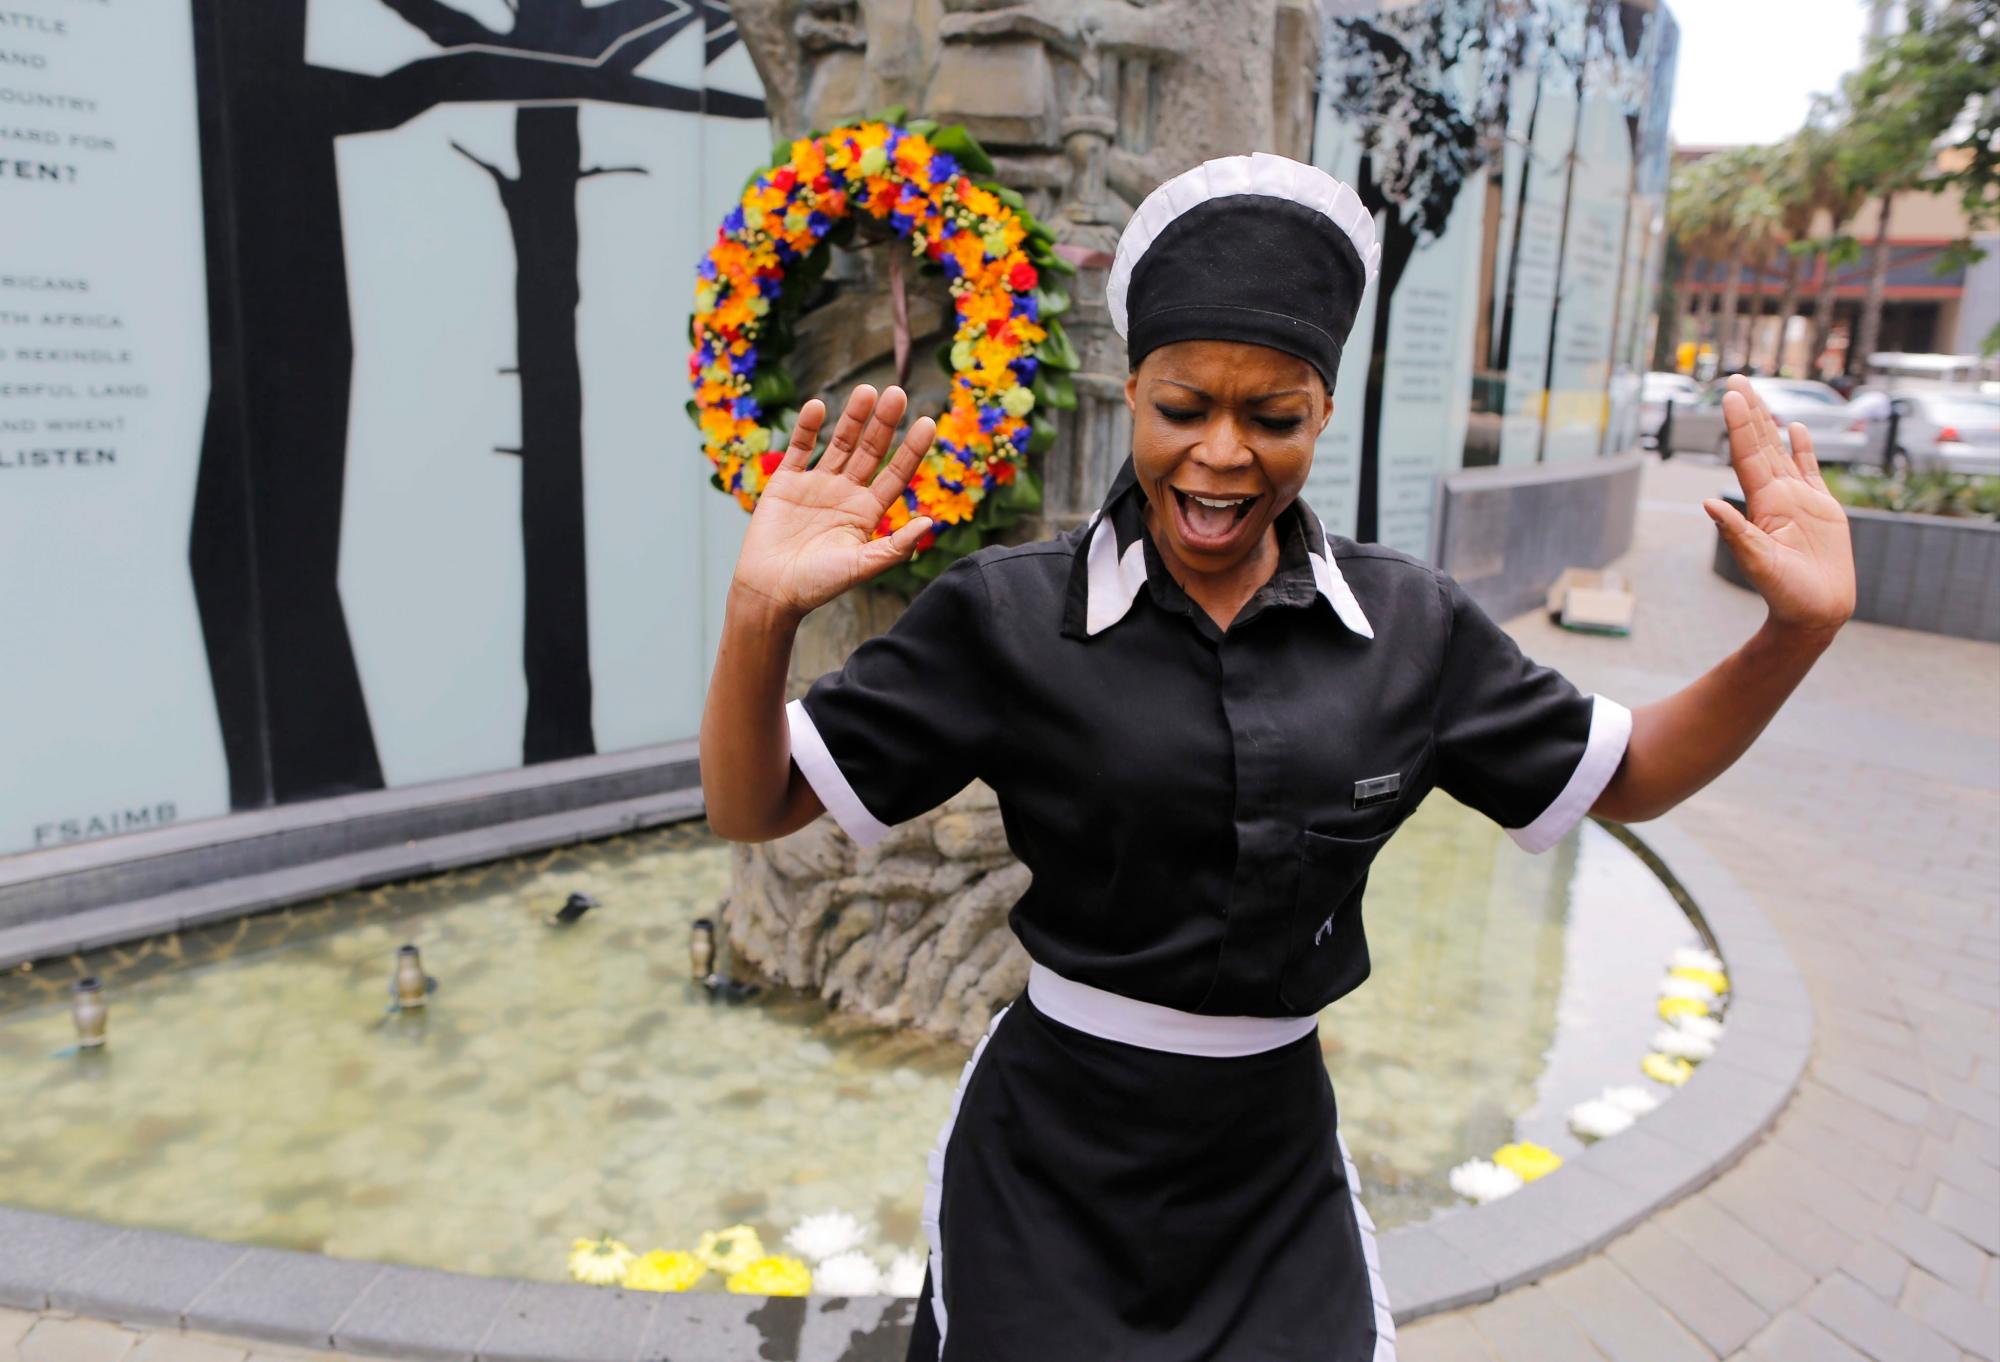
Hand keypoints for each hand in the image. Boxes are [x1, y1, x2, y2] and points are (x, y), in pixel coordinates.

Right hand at [730, 384, 936, 620]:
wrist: (769, 591)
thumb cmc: (817, 585)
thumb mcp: (861, 567)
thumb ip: (895, 547)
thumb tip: (929, 521)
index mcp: (867, 512)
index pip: (897, 474)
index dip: (912, 449)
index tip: (929, 422)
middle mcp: (846, 493)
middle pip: (870, 450)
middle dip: (884, 423)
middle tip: (897, 393)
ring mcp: (816, 484)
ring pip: (839, 443)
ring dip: (852, 418)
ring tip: (866, 391)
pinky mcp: (786, 482)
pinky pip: (799, 449)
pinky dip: (807, 428)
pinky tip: (817, 406)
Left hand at [1703, 375, 1855, 636]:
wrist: (1815, 612)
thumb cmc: (1785, 594)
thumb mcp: (1758, 562)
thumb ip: (1735, 533)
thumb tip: (1707, 505)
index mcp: (1762, 503)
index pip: (1747, 455)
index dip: (1739, 425)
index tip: (1729, 396)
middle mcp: (1777, 496)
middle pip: (1760, 444)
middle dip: (1748, 412)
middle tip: (1735, 379)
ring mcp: (1799, 500)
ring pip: (1782, 451)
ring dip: (1769, 423)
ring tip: (1757, 393)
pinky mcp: (1823, 508)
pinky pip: (1810, 471)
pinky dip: (1803, 449)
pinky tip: (1796, 427)